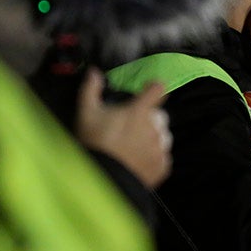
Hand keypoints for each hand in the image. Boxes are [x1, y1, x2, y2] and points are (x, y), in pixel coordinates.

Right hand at [75, 67, 171, 188]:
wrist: (102, 179)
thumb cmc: (94, 143)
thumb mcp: (87, 113)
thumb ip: (91, 89)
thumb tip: (94, 72)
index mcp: (139, 111)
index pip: (158, 89)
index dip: (153, 89)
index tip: (147, 92)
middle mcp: (155, 127)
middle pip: (160, 116)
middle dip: (149, 119)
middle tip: (130, 128)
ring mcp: (160, 147)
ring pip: (163, 137)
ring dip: (152, 138)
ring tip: (133, 147)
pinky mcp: (162, 166)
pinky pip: (163, 157)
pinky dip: (154, 157)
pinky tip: (138, 161)